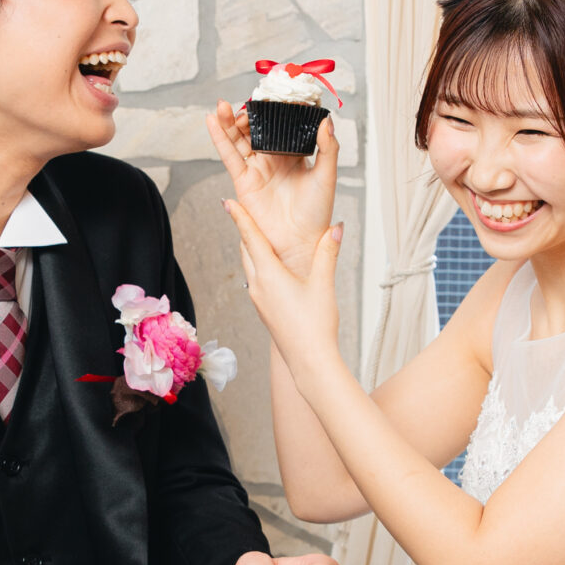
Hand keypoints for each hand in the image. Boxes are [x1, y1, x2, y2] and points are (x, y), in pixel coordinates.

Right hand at [206, 100, 338, 277]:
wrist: (301, 242)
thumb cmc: (317, 213)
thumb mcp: (327, 175)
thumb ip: (328, 148)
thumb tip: (326, 121)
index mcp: (294, 153)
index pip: (282, 124)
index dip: (276, 109)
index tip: (276, 93)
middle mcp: (273, 158)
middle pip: (257, 128)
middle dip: (250, 113)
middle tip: (249, 100)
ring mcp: (257, 168)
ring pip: (239, 139)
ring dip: (228, 120)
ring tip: (221, 103)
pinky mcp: (243, 181)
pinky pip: (229, 155)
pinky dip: (219, 138)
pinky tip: (212, 121)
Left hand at [224, 193, 344, 376]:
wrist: (310, 362)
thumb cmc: (316, 325)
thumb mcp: (324, 284)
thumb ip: (328, 253)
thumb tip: (336, 228)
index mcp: (269, 275)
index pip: (251, 238)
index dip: (240, 217)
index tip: (228, 202)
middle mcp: (258, 286)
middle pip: (246, 251)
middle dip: (246, 231)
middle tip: (242, 213)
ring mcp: (259, 300)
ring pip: (250, 267)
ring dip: (252, 250)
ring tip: (256, 237)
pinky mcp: (265, 311)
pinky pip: (256, 281)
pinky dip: (259, 267)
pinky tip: (271, 268)